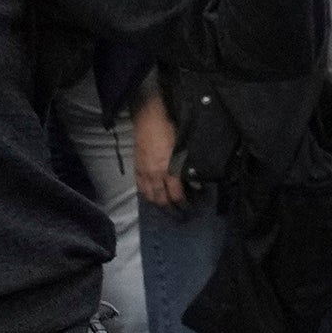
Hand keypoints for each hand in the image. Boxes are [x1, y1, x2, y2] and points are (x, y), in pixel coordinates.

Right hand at [131, 92, 185, 209]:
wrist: (149, 119)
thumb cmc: (169, 131)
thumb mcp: (183, 149)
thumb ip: (188, 168)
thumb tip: (195, 183)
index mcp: (168, 171)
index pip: (175, 195)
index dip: (182, 203)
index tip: (188, 207)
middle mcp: (154, 175)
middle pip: (160, 199)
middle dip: (170, 208)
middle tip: (177, 212)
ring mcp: (143, 173)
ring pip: (149, 196)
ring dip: (157, 203)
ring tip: (165, 206)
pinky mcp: (136, 168)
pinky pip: (140, 187)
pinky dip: (146, 194)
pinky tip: (151, 195)